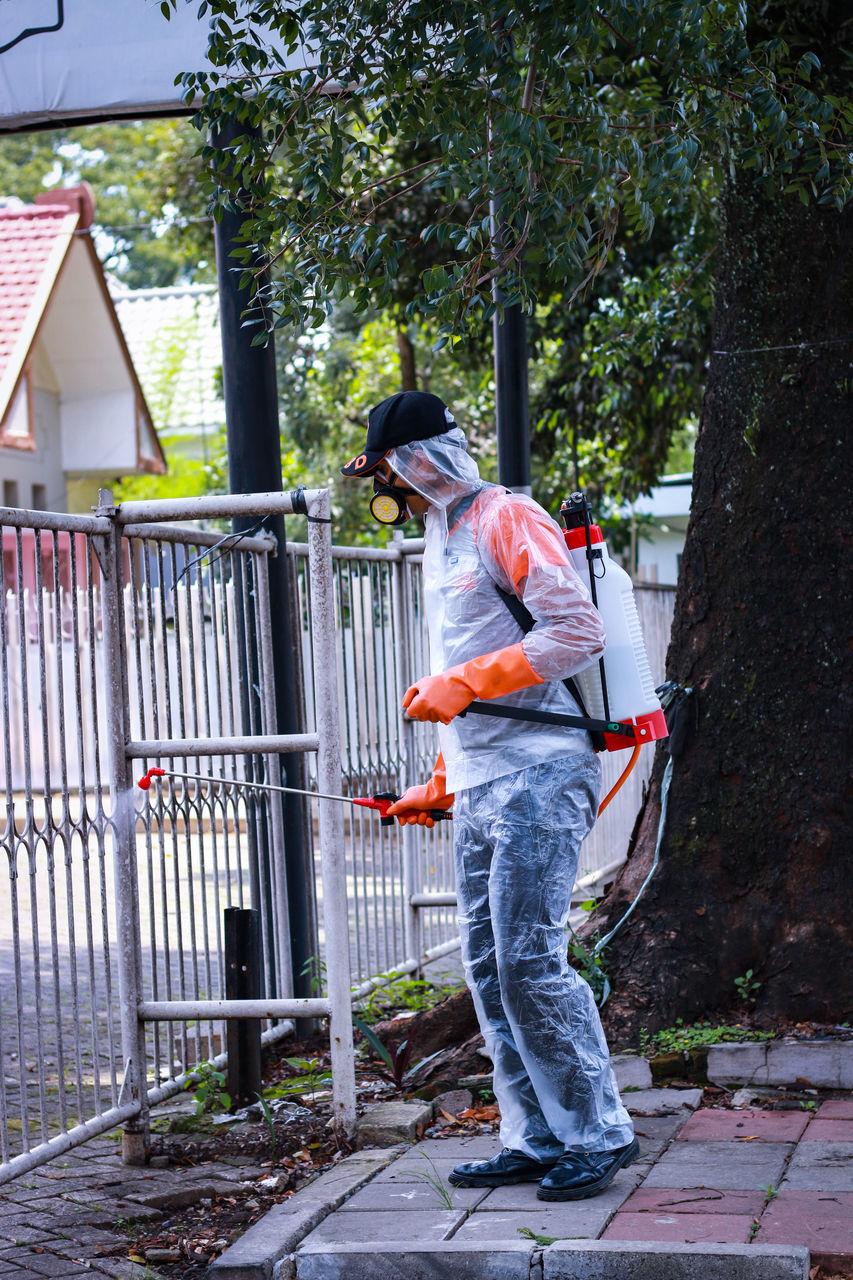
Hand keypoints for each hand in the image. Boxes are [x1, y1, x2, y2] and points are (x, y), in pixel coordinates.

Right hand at [386, 781, 453, 826]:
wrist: (442, 795)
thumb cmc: (425, 795)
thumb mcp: (409, 800)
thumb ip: (398, 806)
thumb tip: (388, 811)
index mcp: (409, 799)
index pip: (401, 810)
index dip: (401, 817)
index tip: (403, 822)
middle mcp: (416, 804)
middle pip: (410, 817)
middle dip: (412, 819)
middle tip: (414, 818)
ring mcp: (425, 809)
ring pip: (419, 821)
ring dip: (421, 820)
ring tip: (425, 814)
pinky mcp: (433, 814)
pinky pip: (428, 823)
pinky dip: (429, 822)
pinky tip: (431, 818)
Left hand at [402, 644, 543, 723]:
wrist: (461, 683)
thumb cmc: (442, 681)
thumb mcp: (422, 683)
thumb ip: (409, 694)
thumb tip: (404, 705)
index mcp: (420, 702)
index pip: (410, 713)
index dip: (414, 706)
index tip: (419, 702)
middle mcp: (428, 710)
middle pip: (420, 717)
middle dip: (424, 710)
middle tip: (432, 699)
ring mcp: (438, 715)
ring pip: (431, 719)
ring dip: (434, 712)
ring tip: (440, 700)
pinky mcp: (447, 718)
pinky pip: (441, 720)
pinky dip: (443, 714)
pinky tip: (446, 705)